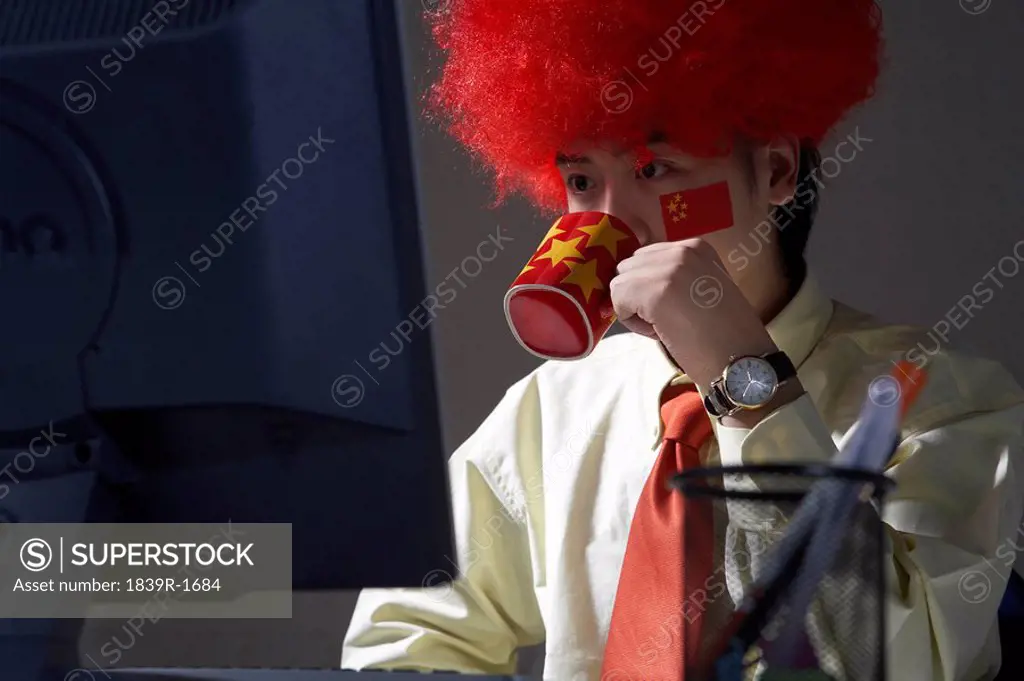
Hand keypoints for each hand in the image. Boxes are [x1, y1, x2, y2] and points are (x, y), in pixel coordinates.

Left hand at [608, 239, 777, 391]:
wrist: (740, 361)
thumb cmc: (723, 335)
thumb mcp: (702, 288)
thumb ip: (675, 277)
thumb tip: (637, 285)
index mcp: (696, 247)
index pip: (647, 257)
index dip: (651, 286)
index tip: (674, 308)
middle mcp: (682, 250)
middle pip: (629, 266)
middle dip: (638, 293)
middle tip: (667, 319)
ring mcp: (667, 268)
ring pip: (620, 282)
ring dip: (634, 308)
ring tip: (665, 326)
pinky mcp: (653, 290)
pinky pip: (618, 299)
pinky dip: (632, 321)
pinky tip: (660, 332)